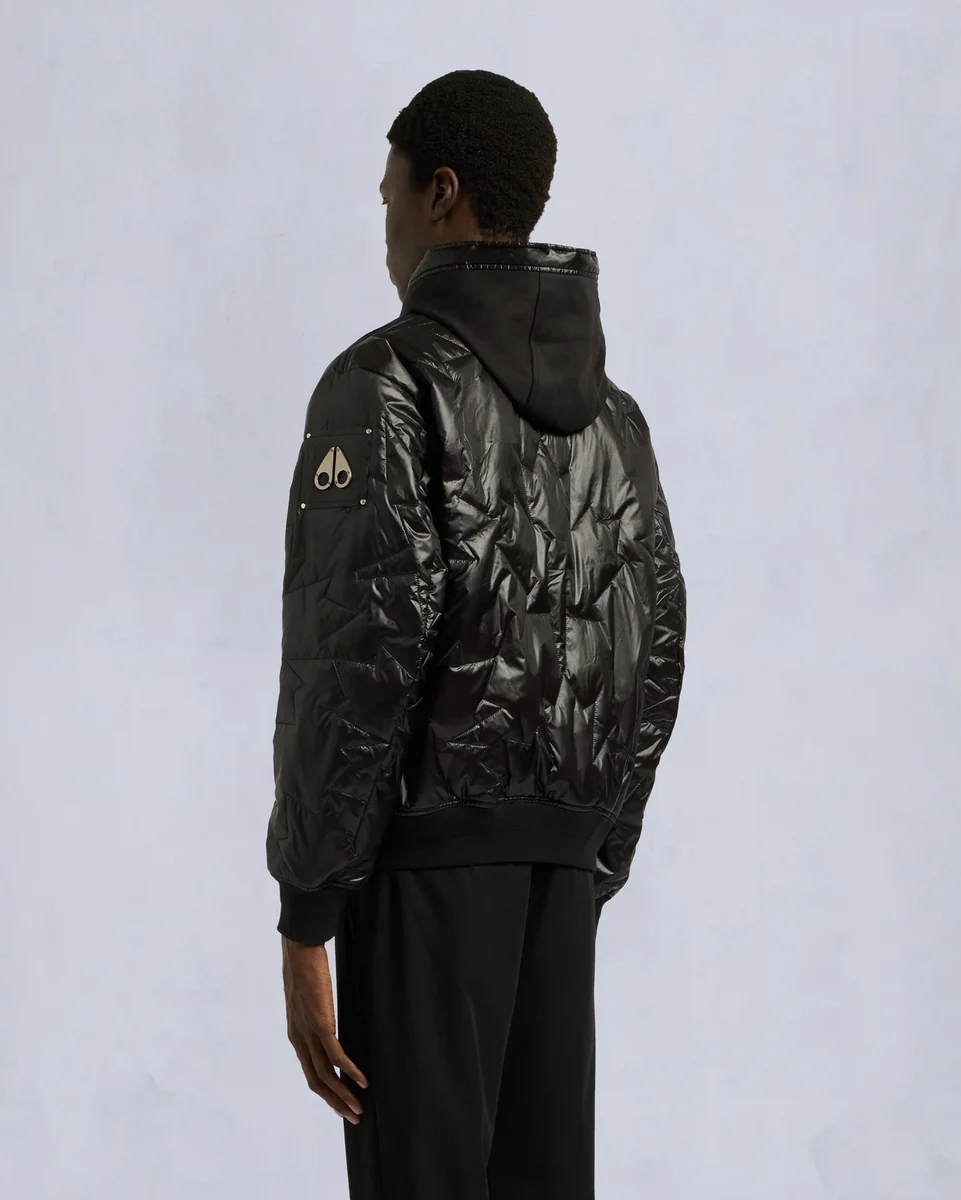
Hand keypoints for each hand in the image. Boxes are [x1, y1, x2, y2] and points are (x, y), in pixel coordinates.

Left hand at [282, 935, 368, 1122]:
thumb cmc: (305, 969)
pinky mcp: (320, 1022)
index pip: (310, 1073)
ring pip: (325, 1074)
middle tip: (353, 1117)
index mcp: (296, 1035)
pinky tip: (362, 1081)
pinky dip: (349, 1071)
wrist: (298, 950)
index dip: (326, 1093)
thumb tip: (325, 1020)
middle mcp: (299, 1039)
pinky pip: (335, 1055)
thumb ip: (313, 1014)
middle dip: (335, 1103)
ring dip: (343, 1094)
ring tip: (359, 1108)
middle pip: (316, 1081)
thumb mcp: (307, 999)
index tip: (341, 1105)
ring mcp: (308, 1032)